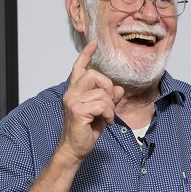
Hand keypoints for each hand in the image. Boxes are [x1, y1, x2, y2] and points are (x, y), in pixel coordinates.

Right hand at [59, 40, 124, 161]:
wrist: (75, 148)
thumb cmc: (86, 130)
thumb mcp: (102, 112)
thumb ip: (110, 99)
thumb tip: (120, 89)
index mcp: (75, 90)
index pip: (79, 68)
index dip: (86, 54)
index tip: (95, 43)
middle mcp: (71, 93)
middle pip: (94, 75)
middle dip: (108, 87)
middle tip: (110, 103)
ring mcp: (72, 101)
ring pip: (101, 92)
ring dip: (110, 106)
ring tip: (107, 117)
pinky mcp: (77, 110)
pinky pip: (102, 104)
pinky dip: (109, 113)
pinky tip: (107, 122)